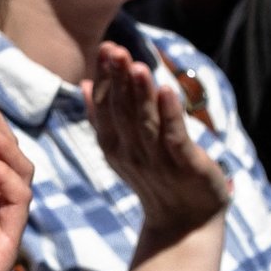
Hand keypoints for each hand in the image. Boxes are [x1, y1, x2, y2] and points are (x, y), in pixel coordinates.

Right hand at [87, 41, 229, 247]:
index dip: (106, 78)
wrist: (186, 223)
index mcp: (114, 146)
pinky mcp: (186, 165)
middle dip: (119, 79)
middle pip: (122, 111)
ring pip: (146, 122)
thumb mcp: (124, 148)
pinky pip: (176, 138)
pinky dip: (171, 115)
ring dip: (141, 94)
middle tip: (115, 48)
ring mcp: (158, 160)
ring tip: (138, 65)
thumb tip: (84, 85)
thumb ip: (104, 118)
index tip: (107, 47)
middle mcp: (131, 153)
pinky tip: (167, 91)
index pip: (106, 107)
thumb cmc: (156, 178)